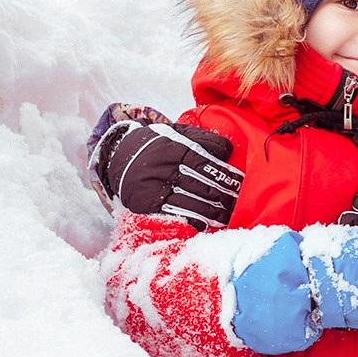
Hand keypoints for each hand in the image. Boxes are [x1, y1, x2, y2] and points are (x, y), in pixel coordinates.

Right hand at [89, 120, 243, 230]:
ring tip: (226, 216)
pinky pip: (174, 214)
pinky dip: (192, 220)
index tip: (240, 182)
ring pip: (191, 203)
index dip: (226, 174)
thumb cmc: (157, 145)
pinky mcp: (146, 204)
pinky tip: (205, 223)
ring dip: (212, 212)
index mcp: (174, 147)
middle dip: (223, 196)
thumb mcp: (176, 132)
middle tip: (237, 202)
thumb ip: (201, 138)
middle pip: (202, 185)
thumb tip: (227, 150)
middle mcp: (164, 168)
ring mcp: (154, 187)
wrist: (117, 156)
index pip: (207, 162)